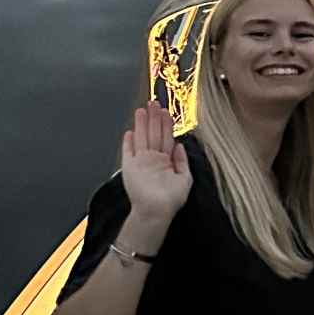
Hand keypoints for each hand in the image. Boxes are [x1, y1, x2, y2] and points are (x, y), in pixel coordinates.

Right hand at [120, 101, 191, 236]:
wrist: (156, 212)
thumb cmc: (171, 200)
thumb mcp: (185, 179)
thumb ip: (182, 161)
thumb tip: (180, 145)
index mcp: (166, 161)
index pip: (165, 137)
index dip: (165, 123)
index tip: (165, 110)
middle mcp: (153, 159)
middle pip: (153, 133)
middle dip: (153, 118)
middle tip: (154, 102)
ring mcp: (140, 162)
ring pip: (142, 138)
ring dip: (141, 124)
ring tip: (142, 110)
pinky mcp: (129, 168)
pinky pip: (128, 152)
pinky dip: (128, 142)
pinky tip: (129, 131)